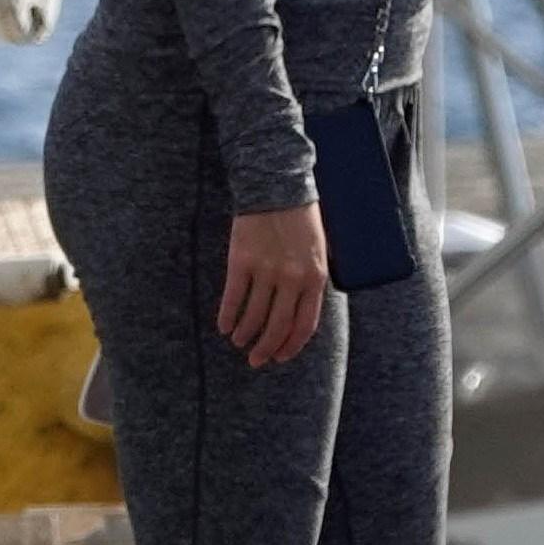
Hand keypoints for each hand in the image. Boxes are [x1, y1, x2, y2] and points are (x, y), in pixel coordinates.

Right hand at [219, 203, 328, 367]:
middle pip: (278, 327)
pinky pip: (233, 297)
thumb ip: (312, 280)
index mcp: (315, 278)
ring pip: (254, 316)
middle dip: (265, 348)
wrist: (277, 185)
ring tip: (239, 341)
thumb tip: (301, 313)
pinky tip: (224, 326)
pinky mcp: (241, 260)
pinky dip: (228, 316)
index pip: (304, 326)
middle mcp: (292, 279)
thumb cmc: (301, 217)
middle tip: (256, 359)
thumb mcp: (319, 250)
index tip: (279, 357)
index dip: (290, 346)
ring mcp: (266, 270)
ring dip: (245, 334)